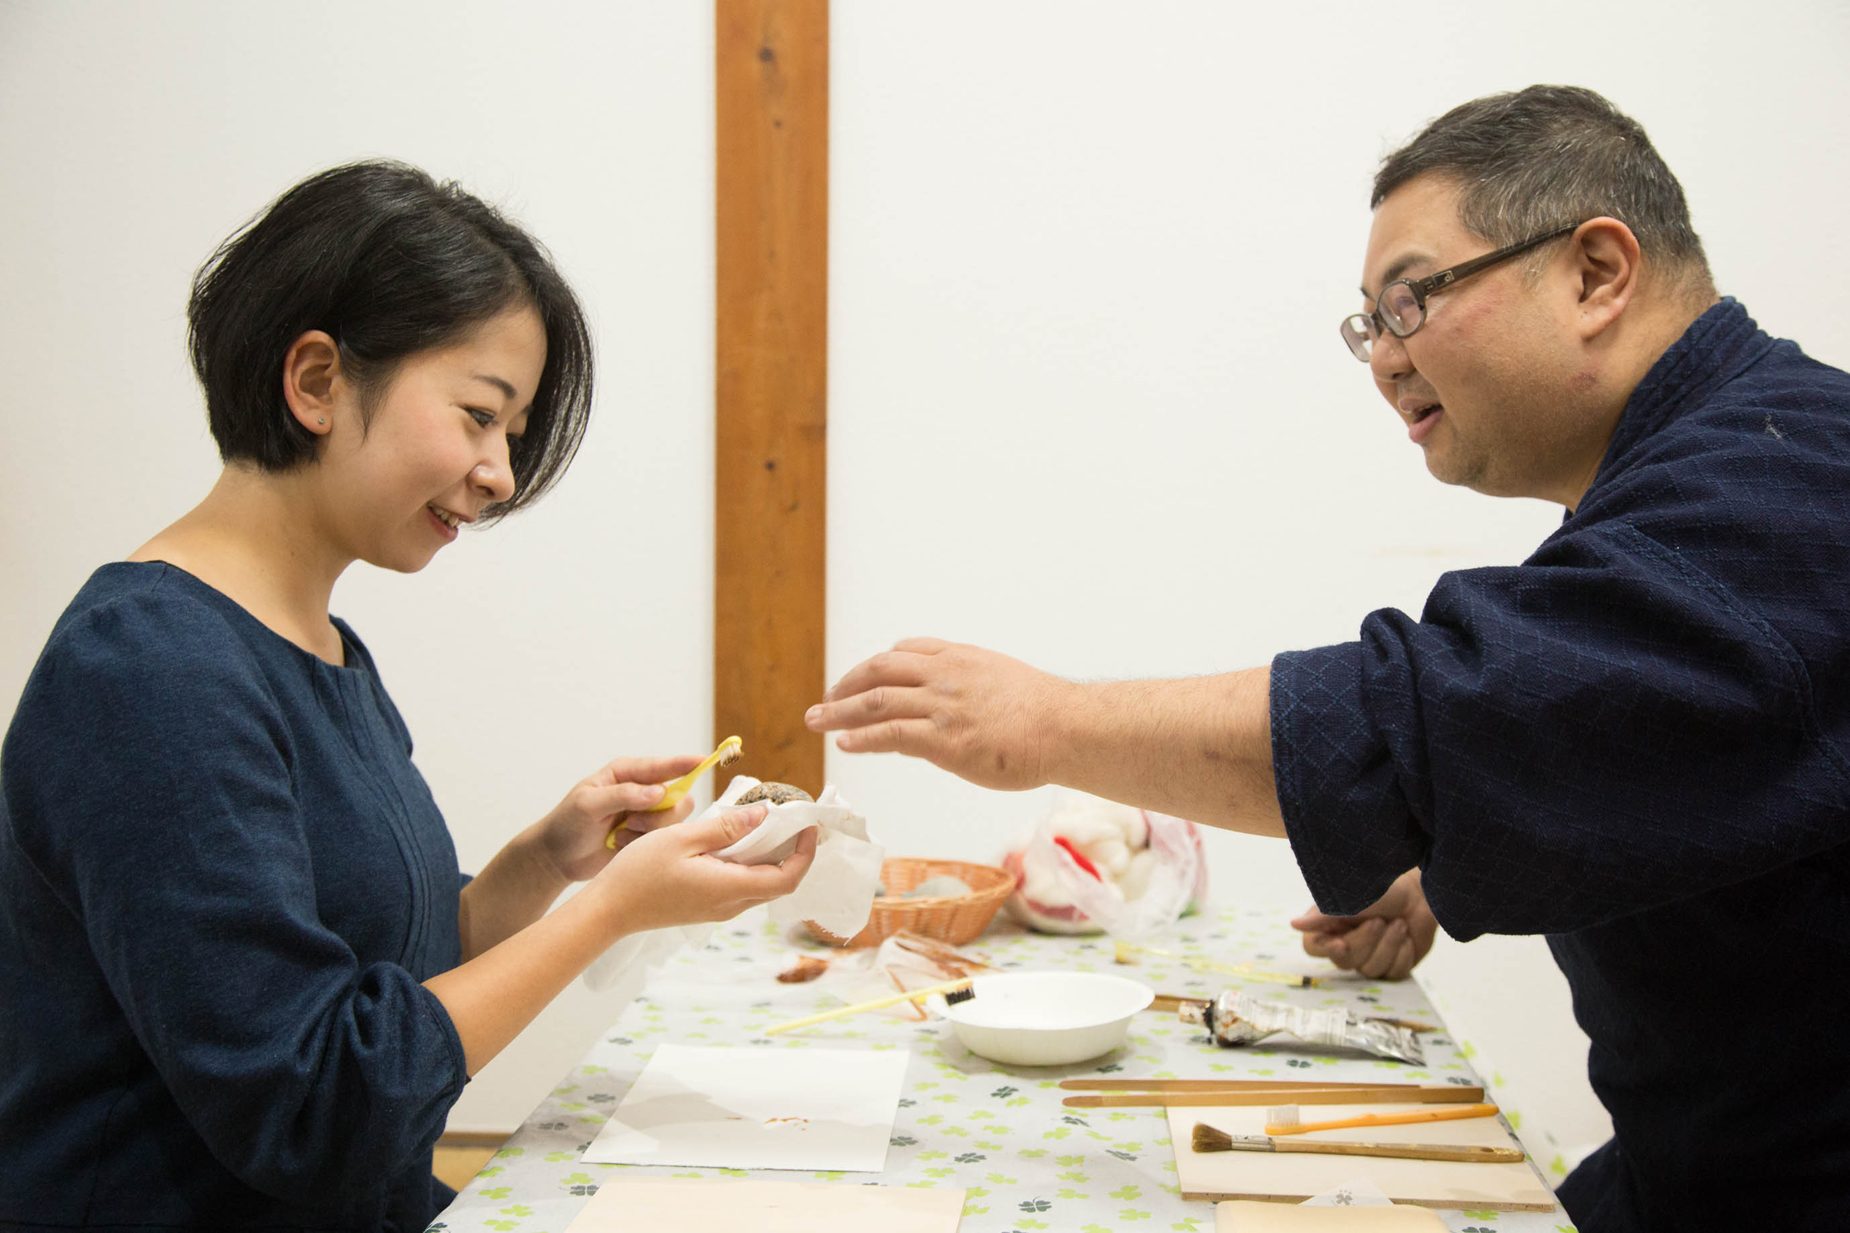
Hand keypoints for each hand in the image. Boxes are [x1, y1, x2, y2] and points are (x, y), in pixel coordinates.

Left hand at [534, 754, 704, 882]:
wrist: (557, 858)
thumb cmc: (566, 824)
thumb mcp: (588, 805)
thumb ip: (624, 795)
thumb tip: (659, 792)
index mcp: (626, 773)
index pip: (662, 766)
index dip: (684, 763)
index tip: (704, 761)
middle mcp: (642, 791)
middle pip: (677, 796)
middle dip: (660, 813)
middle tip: (632, 822)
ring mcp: (646, 814)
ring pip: (674, 820)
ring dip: (649, 831)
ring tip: (621, 835)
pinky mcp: (648, 837)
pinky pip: (665, 839)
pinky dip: (643, 844)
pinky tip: (620, 844)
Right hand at [599, 804, 818, 931]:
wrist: (608, 911)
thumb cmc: (638, 873)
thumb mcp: (681, 839)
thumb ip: (724, 828)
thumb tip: (763, 816)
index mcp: (729, 888)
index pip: (787, 878)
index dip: (805, 853)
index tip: (808, 826)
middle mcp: (730, 905)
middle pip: (779, 883)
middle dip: (794, 853)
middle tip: (792, 821)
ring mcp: (718, 910)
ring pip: (761, 885)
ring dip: (771, 858)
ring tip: (766, 825)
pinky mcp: (706, 908)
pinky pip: (741, 887)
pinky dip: (750, 865)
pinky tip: (737, 842)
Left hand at [804, 638, 1072, 790]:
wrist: (1067, 727)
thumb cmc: (1046, 712)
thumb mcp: (1003, 680)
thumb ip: (973, 685)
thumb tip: (961, 704)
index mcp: (961, 658)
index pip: (906, 651)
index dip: (876, 666)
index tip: (860, 679)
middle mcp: (945, 675)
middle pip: (880, 670)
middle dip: (847, 684)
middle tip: (825, 700)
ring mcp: (942, 706)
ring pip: (877, 700)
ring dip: (839, 710)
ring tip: (817, 720)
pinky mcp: (944, 739)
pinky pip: (891, 734)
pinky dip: (861, 737)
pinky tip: (844, 743)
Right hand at [1290, 868, 1435, 979]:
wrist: (1419, 892)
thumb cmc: (1381, 888)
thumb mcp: (1351, 898)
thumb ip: (1323, 913)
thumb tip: (1294, 924)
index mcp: (1329, 925)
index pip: (1313, 948)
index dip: (1327, 949)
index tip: (1343, 943)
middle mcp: (1346, 945)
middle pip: (1346, 962)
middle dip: (1367, 941)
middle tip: (1380, 920)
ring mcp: (1370, 958)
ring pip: (1371, 970)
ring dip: (1389, 944)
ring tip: (1399, 923)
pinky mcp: (1392, 966)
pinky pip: (1394, 973)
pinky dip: (1404, 953)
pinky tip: (1407, 936)